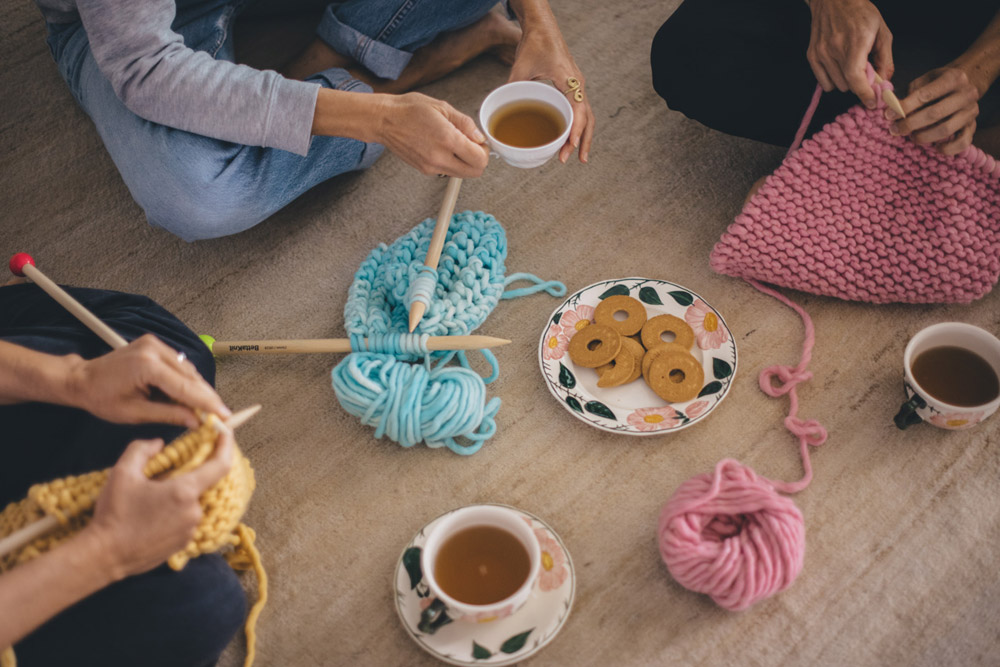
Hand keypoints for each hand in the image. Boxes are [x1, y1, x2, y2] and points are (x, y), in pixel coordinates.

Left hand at [65, 334, 229, 427]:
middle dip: (206, 397)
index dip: (208, 403)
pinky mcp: (155, 345)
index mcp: (147, 366)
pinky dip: (186, 381)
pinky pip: (179, 365)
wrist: (81, 379)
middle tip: (220, 415)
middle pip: (191, 376)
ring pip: (188, 370)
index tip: (225, 416)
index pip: (186, 387)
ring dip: (197, 389)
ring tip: (206, 409)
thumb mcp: (135, 413)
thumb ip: (169, 414)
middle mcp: (154, 350)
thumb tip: (196, 421)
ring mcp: (155, 344)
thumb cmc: (101, 398)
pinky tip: (190, 396)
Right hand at [87, 427, 234, 578]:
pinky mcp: (183, 544)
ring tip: (149, 500)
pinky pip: (185, 520)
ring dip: (177, 496)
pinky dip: (174, 513)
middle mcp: (193, 512)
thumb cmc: (114, 514)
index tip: (224, 431)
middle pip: (200, 484)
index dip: (226, 445)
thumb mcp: (122, 473)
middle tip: (162, 475)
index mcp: (184, 492)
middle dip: (186, 475)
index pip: (220, 464)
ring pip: (191, 503)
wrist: (104, 556)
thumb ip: (141, 449)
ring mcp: (190, 530)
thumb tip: (158, 444)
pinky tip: (150, 516)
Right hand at [375, 93, 488, 176]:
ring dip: (465, 163)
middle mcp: (439, 157)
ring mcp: (431, 167)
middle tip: (472, 146)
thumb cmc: (409, 110)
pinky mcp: (425, 170)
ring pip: (462, 175)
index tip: (480, 142)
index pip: (479, 159)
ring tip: (455, 145)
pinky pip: (447, 172)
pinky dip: (452, 163)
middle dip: (478, 160)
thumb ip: (465, 123)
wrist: (384, 120)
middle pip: (474, 172)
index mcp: (447, 139)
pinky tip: (443, 148)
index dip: (485, 151)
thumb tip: (479, 137)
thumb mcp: (442, 107)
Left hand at [508, 28, 594, 162]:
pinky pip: (580, 110)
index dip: (576, 129)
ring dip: (584, 136)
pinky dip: (579, 126)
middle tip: (573, 160)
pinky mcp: (573, 86)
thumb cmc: (534, 43)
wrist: (542, 27)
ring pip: (587, 116)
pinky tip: (572, 139)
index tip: (571, 146)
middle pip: (588, 118)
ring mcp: (577, 85)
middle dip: (582, 140)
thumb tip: (501, 111)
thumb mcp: (520, 67)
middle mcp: (578, 83)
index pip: (578, 109)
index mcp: (569, 79)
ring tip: (579, 157)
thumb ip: (513, 88)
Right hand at [807, 0, 893, 107]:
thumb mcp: (882, 32)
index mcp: (855, 42)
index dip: (864, 94)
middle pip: (848, 85)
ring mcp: (821, 53)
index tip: (871, 102)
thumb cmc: (861, 13)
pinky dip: (833, 80)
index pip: (856, 78)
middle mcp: (835, 49)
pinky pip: (824, 82)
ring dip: (847, 81)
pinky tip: (839, 67)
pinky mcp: (812, 56)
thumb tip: (884, 82)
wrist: (834, 0)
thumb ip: (885, 59)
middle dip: (859, 84)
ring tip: (851, 65)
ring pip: (837, 85)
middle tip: (865, 73)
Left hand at [889, 65, 982, 155]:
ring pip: (946, 129)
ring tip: (912, 137)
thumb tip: (890, 107)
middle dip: (911, 124)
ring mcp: (971, 111)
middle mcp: (967, 94)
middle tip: (895, 130)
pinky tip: (935, 147)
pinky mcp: (973, 126)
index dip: (905, 107)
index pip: (925, 95)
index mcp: (954, 78)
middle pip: (935, 113)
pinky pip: (962, 142)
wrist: (965, 85)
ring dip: (924, 137)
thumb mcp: (924, 80)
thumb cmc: (937, 84)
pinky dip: (947, 149)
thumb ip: (909, 92)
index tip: (888, 115)